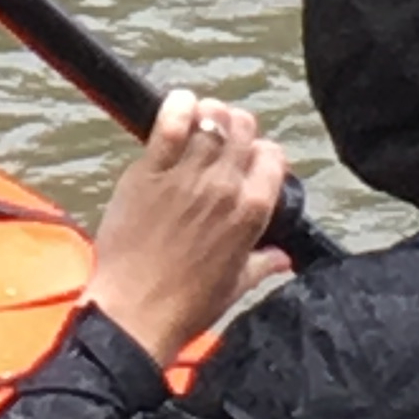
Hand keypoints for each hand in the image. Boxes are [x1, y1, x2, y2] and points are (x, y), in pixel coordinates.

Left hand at [83, 88, 292, 367]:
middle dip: (237, 127)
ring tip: (199, 120)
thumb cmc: (186, 306)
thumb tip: (283, 256)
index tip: (250, 159)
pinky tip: (178, 104)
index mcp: (252, 212)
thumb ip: (264, 263)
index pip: (273, 156)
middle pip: (243, 128)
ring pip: (210, 119)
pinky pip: (169, 124)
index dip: (263, 153)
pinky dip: (177, 105)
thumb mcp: (237, 286)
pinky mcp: (148, 173)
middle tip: (222, 137)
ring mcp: (185, 177)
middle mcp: (223, 187)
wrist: (134, 314)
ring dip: (208, 113)